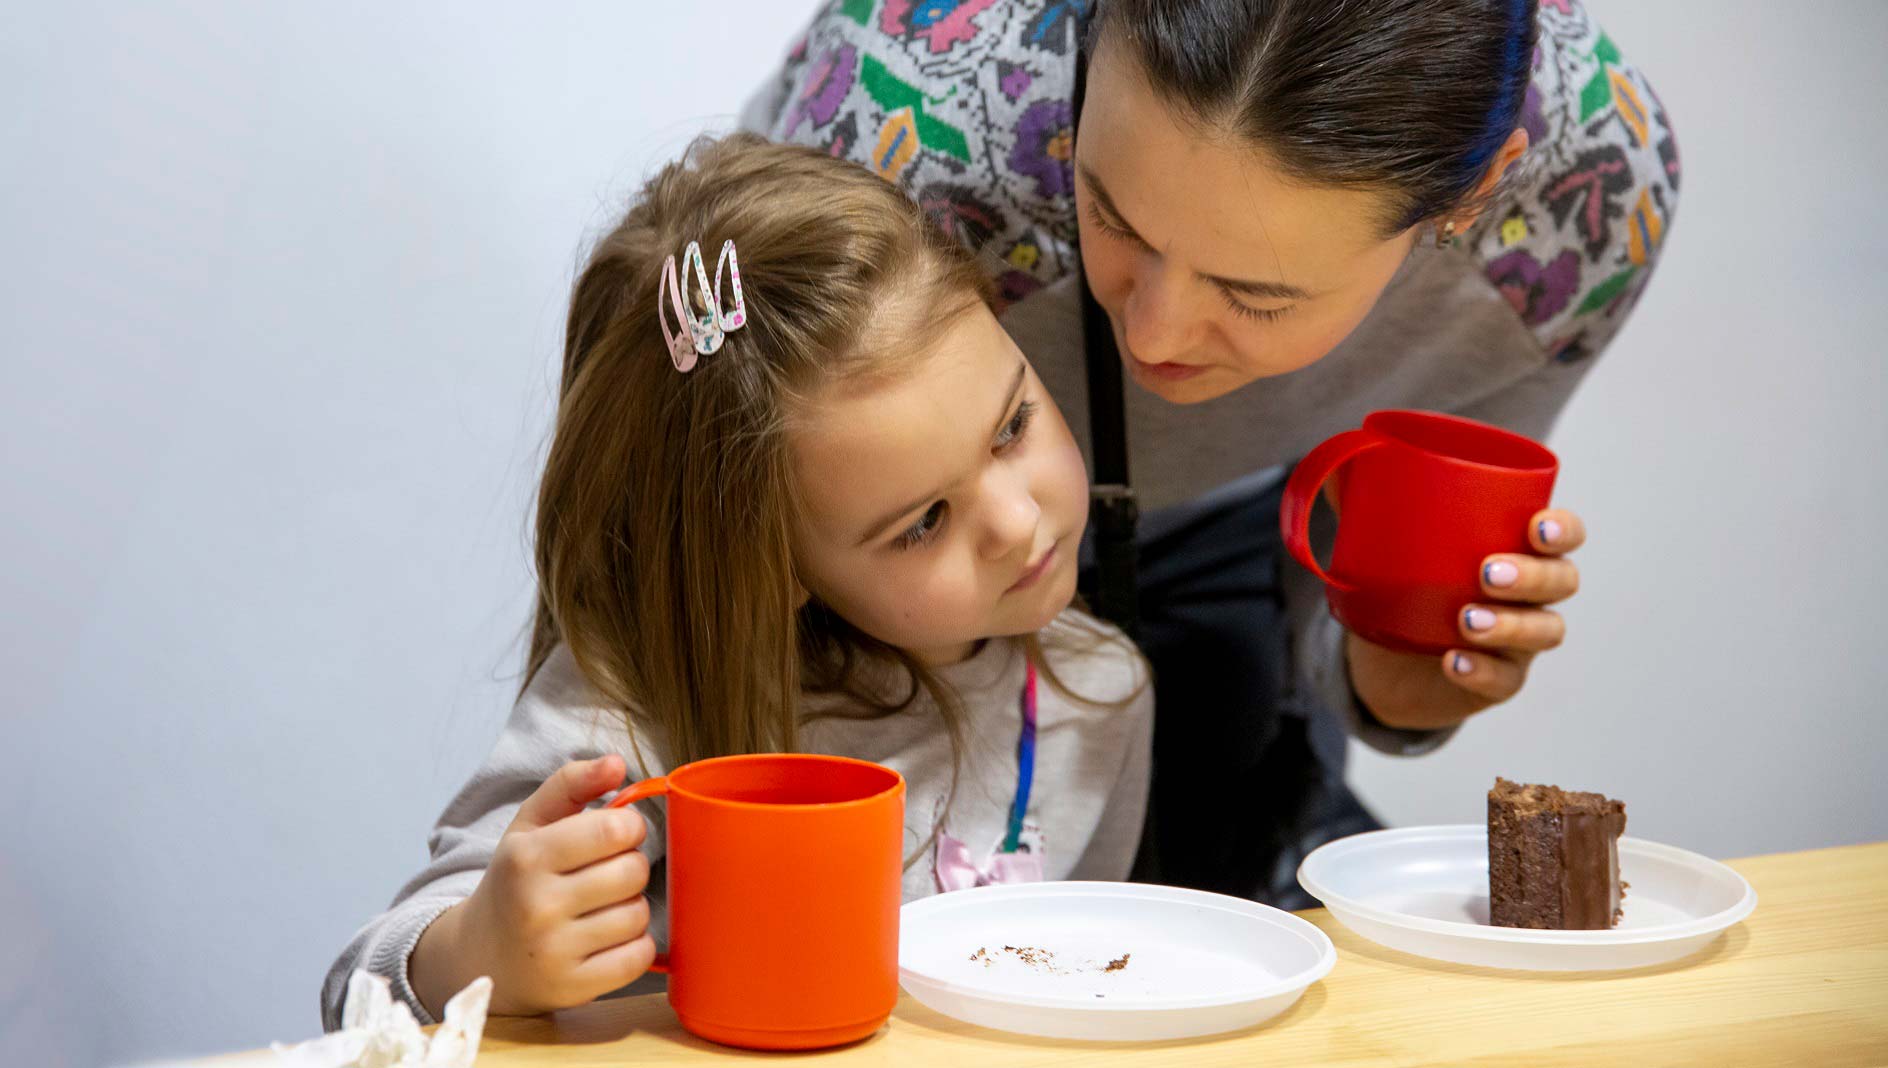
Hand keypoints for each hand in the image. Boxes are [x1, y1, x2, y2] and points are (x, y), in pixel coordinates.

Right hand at [409, 755, 656, 1017]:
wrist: (479, 956)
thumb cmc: (516, 881)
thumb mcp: (530, 825)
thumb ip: (571, 784)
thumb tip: (617, 762)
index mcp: (525, 857)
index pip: (614, 829)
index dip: (628, 827)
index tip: (616, 834)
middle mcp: (536, 906)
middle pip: (633, 872)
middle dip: (629, 867)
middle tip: (606, 873)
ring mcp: (553, 952)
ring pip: (638, 914)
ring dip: (630, 907)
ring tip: (601, 907)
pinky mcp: (571, 989)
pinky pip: (638, 957)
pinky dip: (635, 945)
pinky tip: (608, 937)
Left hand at [1347, 508, 1585, 730]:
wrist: (1386, 659)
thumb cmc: (1404, 584)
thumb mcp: (1387, 544)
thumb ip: (1366, 504)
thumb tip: (1332, 473)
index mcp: (1515, 547)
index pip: (1562, 534)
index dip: (1562, 529)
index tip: (1535, 526)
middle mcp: (1531, 593)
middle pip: (1560, 581)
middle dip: (1531, 575)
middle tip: (1485, 572)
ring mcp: (1520, 640)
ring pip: (1543, 631)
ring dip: (1509, 625)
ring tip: (1465, 620)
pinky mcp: (1497, 681)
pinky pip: (1504, 680)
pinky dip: (1481, 671)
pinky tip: (1453, 662)